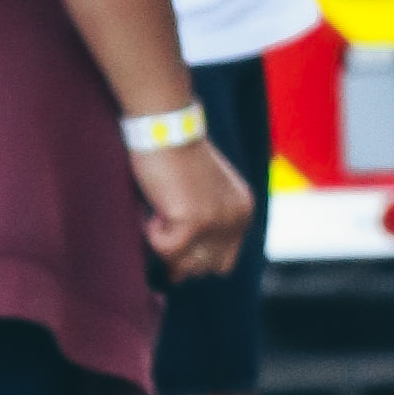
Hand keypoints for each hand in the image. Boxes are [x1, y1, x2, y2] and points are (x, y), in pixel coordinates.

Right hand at [130, 131, 252, 283]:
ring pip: (185, 262)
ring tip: (155, 216)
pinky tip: (150, 211)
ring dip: (165, 245)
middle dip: (181, 261)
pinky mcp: (193, 221)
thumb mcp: (205, 190)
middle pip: (206, 267)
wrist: (166, 127)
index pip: (224, 260)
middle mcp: (236, 218)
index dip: (197, 261)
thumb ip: (206, 221)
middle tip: (160, 240)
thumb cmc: (175, 154)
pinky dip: (151, 234)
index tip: (175, 258)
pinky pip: (165, 249)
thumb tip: (183, 267)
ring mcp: (217, 222)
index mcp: (243, 210)